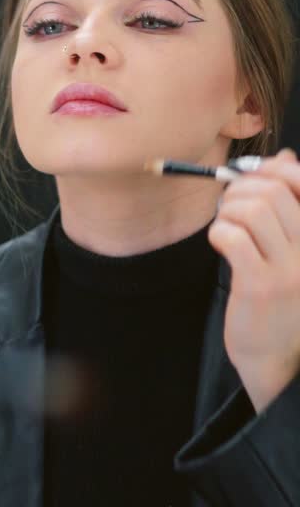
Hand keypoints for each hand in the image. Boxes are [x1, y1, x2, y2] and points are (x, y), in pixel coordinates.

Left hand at [209, 149, 299, 410]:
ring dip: (228, 211)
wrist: (278, 354)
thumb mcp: (292, 246)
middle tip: (229, 206)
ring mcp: (290, 268)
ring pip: (253, 209)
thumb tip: (284, 157)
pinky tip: (222, 245)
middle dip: (240, 188)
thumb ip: (290, 202)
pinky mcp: (260, 285)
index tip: (252, 179)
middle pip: (273, 190)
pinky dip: (219, 233)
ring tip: (226, 227)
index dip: (273, 169)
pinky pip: (233, 237)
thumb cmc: (280, 294)